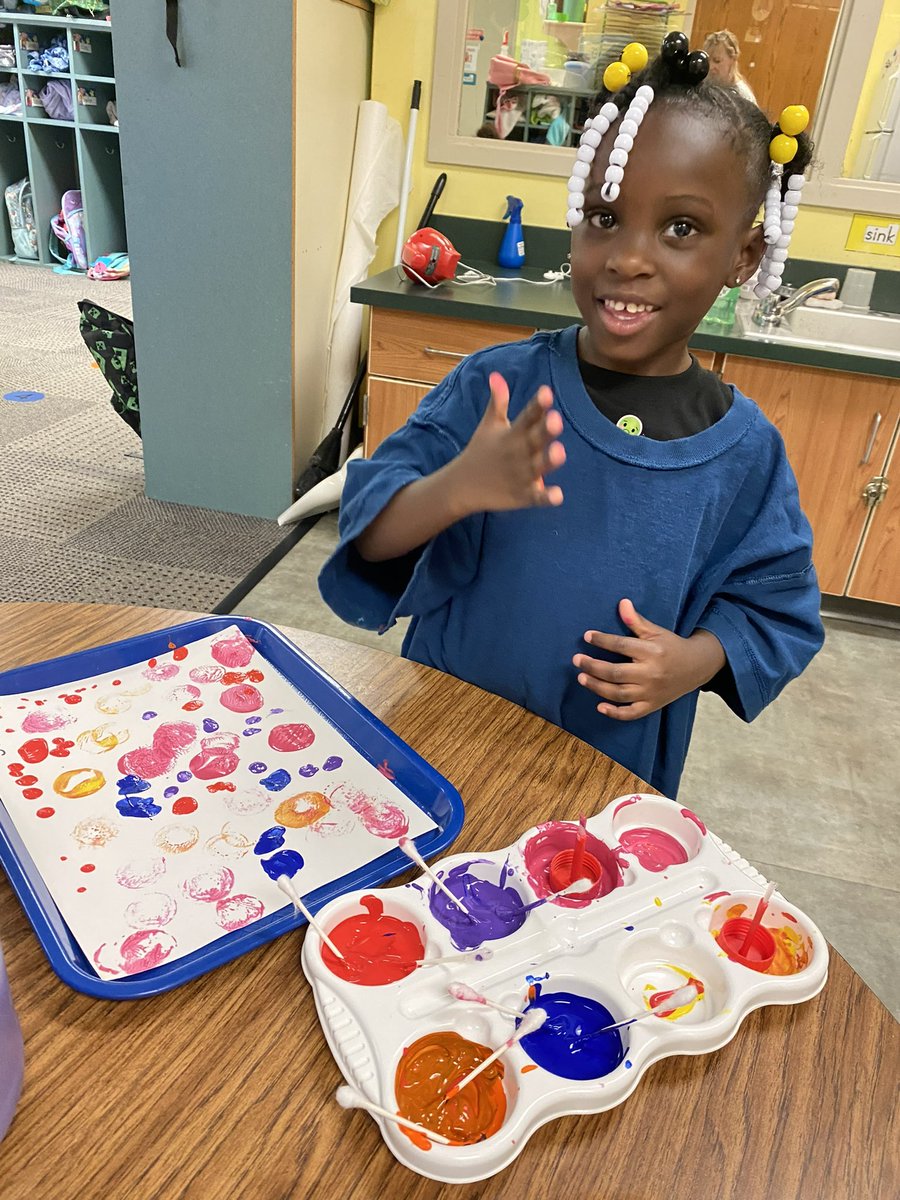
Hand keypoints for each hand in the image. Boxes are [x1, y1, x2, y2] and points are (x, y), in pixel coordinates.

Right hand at [454, 372, 565, 513]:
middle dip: (545, 431)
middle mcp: (518, 453)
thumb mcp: (489, 425)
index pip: (527, 416)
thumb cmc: (481, 451)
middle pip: (535, 440)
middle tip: (556, 420)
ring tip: (560, 452)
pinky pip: (536, 497)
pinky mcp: (521, 496)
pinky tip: (558, 495)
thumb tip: (496, 375)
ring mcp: (520, 475)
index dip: (537, 405)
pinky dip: (546, 497)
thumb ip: (498, 401)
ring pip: (538, 467)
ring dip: (548, 460)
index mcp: (512, 434)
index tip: (546, 392)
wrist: (462, 486)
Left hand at [573, 599, 725, 720]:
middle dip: (593, 666)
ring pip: (619, 693)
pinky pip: (632, 713)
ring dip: (597, 687)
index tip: (587, 636)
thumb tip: (622, 602)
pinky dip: (615, 713)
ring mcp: (651, 692)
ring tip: (581, 678)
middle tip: (576, 660)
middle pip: (616, 673)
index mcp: (652, 652)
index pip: (622, 646)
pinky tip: (600, 707)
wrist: (697, 667)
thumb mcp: (656, 632)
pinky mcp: (652, 705)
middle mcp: (651, 674)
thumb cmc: (671, 647)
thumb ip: (636, 621)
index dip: (603, 640)